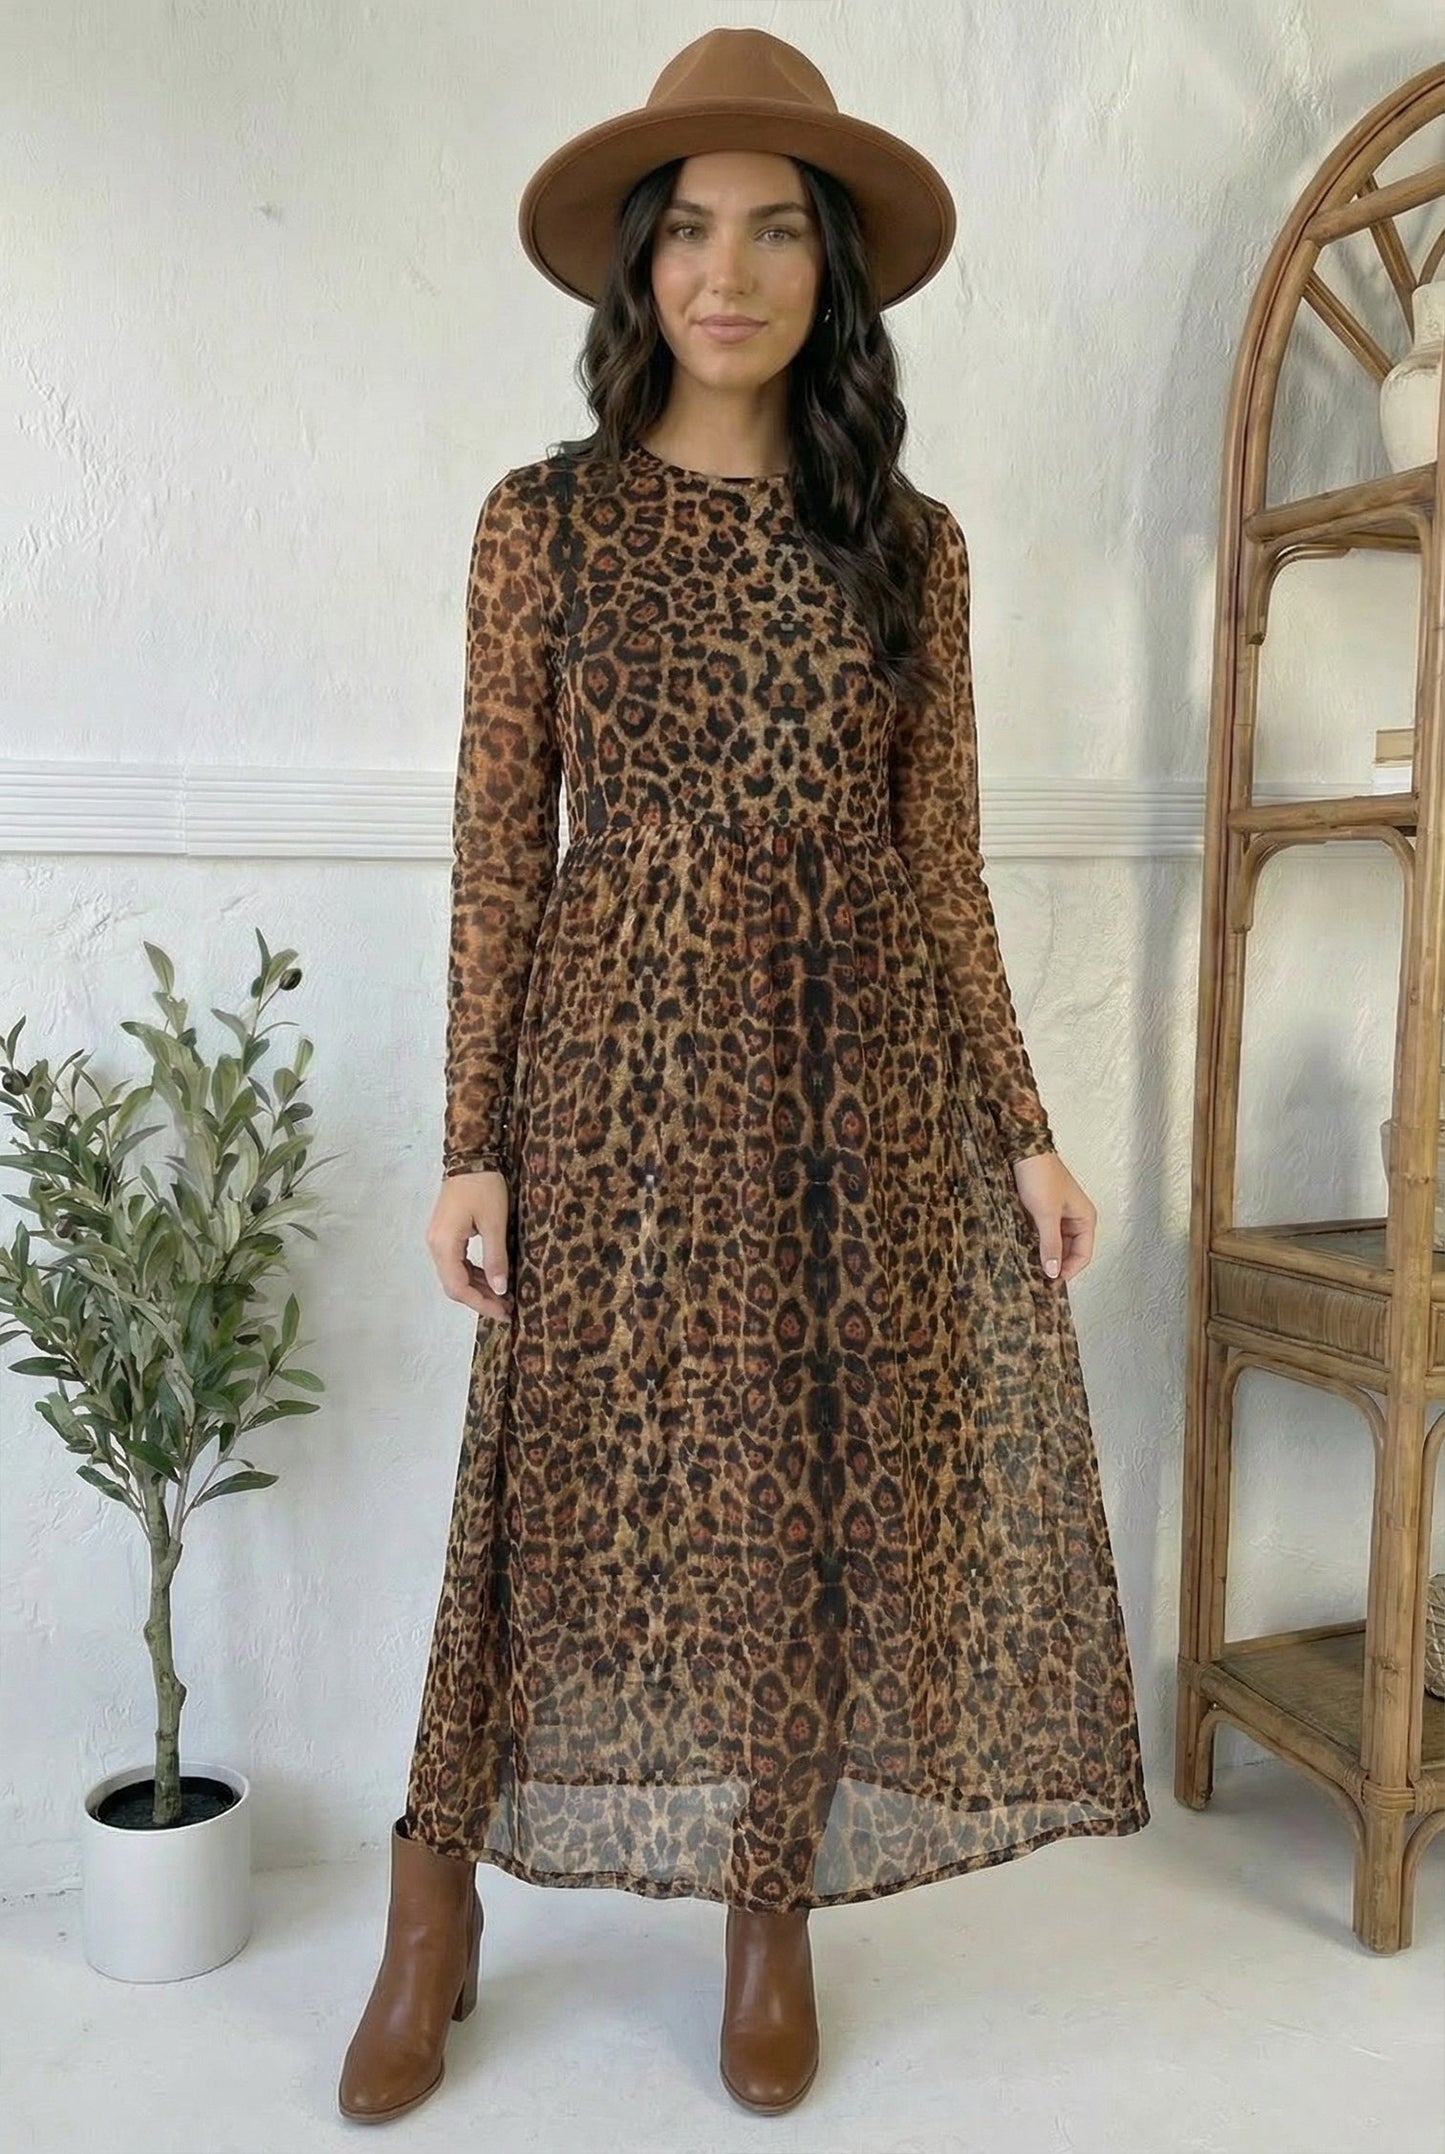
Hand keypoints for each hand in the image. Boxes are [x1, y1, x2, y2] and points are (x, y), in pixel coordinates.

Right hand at [427, 1169, 513, 1322]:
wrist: (471, 1156)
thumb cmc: (483, 1187)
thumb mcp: (495, 1223)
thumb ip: (495, 1258)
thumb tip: (499, 1290)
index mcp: (444, 1245)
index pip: (458, 1287)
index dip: (481, 1304)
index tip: (503, 1313)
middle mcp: (436, 1245)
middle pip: (454, 1285)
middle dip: (480, 1299)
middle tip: (507, 1309)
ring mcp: (438, 1239)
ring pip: (455, 1275)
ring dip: (478, 1288)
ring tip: (503, 1297)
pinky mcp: (446, 1233)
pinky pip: (457, 1262)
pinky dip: (474, 1274)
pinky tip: (492, 1278)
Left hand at [1010, 1149, 1096, 1284]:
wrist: (1022, 1150)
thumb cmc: (1040, 1175)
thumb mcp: (1046, 1214)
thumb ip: (1050, 1244)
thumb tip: (1053, 1271)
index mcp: (1085, 1219)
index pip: (1083, 1255)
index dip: (1068, 1270)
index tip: (1051, 1282)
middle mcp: (1074, 1219)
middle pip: (1069, 1252)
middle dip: (1055, 1264)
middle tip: (1038, 1278)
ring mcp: (1057, 1217)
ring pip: (1053, 1245)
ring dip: (1043, 1255)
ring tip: (1029, 1268)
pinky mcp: (1041, 1213)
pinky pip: (1041, 1236)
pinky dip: (1034, 1244)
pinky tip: (1022, 1252)